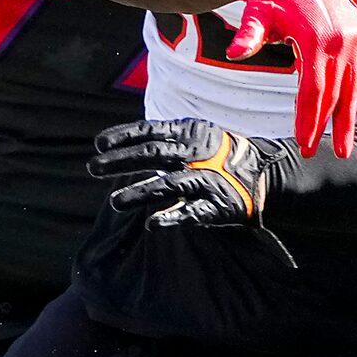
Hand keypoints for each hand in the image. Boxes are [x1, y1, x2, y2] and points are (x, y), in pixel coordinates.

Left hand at [89, 119, 286, 229]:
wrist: (264, 174)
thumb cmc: (219, 155)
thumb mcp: (195, 136)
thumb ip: (164, 139)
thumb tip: (122, 144)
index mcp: (188, 134)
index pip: (149, 131)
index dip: (123, 137)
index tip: (98, 144)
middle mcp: (195, 154)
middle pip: (152, 155)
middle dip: (121, 161)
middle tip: (93, 168)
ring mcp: (206, 179)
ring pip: (168, 185)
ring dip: (140, 193)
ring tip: (114, 202)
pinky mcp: (216, 204)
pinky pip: (192, 212)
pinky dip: (172, 217)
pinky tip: (153, 224)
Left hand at [221, 0, 356, 157]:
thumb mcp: (258, 12)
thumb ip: (249, 35)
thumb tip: (234, 52)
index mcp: (319, 37)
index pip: (315, 90)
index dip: (309, 120)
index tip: (304, 143)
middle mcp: (344, 39)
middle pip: (336, 94)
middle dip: (326, 126)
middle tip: (318, 152)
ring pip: (352, 86)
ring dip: (346, 117)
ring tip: (341, 146)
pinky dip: (351, 94)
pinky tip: (345, 114)